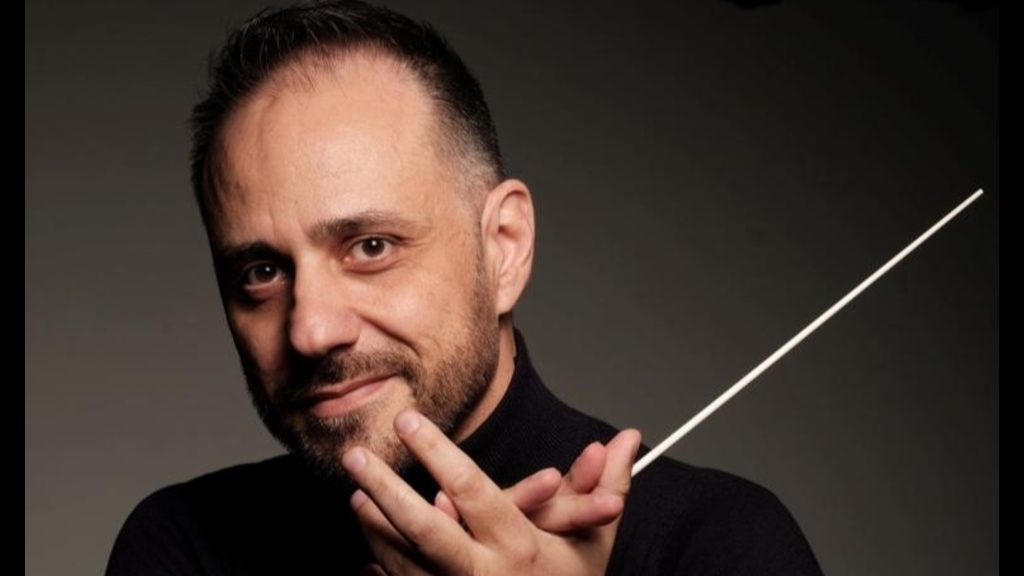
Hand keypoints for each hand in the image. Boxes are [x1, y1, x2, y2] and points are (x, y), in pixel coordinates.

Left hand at [344, 409, 640, 574]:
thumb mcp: (594, 541)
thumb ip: (606, 487)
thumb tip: (628, 437)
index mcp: (519, 549)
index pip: (471, 490)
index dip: (437, 451)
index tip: (407, 420)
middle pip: (423, 529)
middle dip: (385, 489)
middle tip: (355, 456)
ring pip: (401, 559)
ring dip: (374, 525)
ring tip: (355, 492)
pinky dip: (383, 564)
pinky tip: (368, 545)